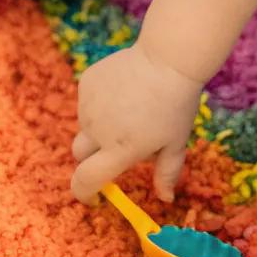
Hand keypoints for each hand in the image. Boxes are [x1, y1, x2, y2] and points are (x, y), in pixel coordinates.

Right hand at [71, 43, 202, 203]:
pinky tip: (123, 91)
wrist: (167, 57)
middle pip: (80, 154)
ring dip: (100, 126)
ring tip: (130, 109)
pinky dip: (100, 103)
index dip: (83, 193)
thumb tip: (165, 199)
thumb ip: (166, 174)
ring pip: (86, 125)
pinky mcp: (86, 83)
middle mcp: (98, 130)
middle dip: (92, 157)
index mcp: (119, 150)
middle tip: (118, 144)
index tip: (92, 195)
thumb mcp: (176, 143)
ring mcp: (88, 105)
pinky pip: (87, 102)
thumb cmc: (176, 104)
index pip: (85, 181)